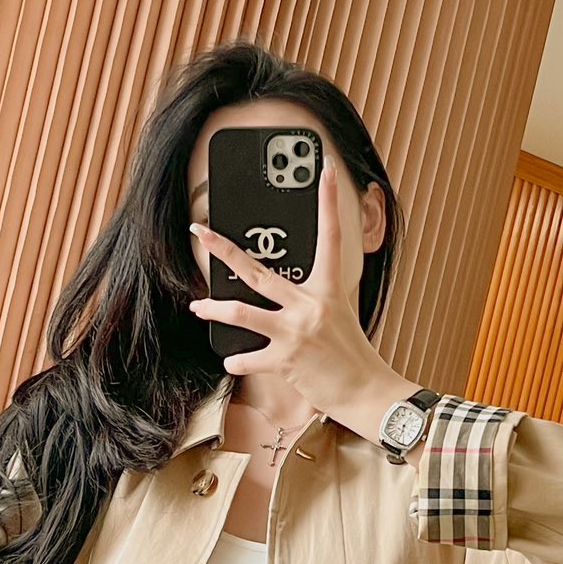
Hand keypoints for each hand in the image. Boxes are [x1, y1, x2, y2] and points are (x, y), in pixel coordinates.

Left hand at [186, 159, 412, 434]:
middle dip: (223, 250)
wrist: (364, 391)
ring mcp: (296, 332)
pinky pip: (247, 359)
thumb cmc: (350, 354)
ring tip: (198, 308)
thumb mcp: (338, 314)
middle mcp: (310, 305)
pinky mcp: (285, 360)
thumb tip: (277, 290)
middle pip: (257, 271)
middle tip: (200, 233)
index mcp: (328, 289)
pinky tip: (234, 361)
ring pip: (240, 313)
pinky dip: (237, 362)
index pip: (330, 237)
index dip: (329, 202)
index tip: (326, 172)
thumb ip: (309, 297)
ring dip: (213, 310)